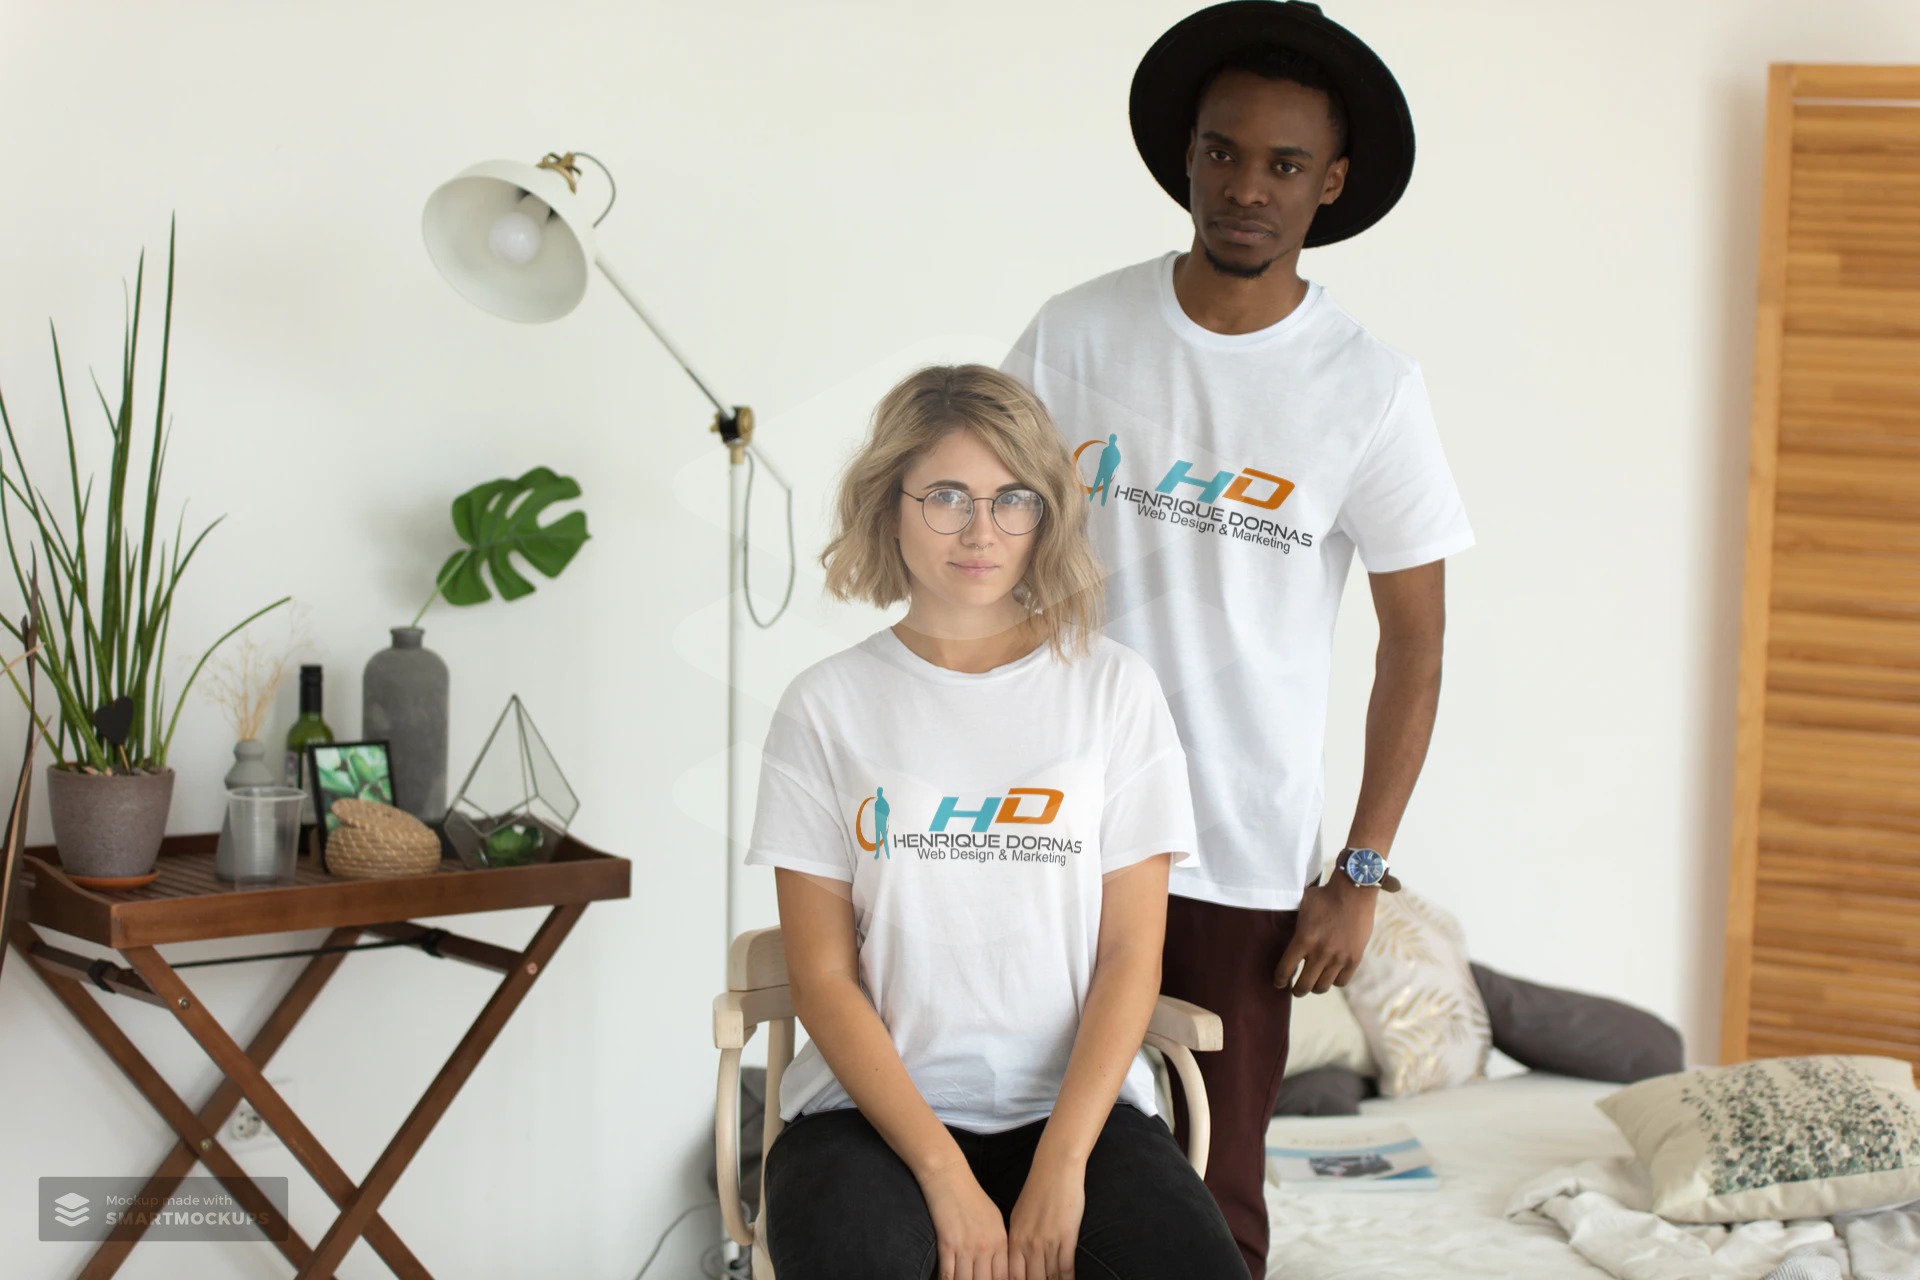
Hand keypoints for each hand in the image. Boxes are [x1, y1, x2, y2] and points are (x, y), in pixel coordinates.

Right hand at [919, 1159, 1009, 1279]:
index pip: (1005, 1278)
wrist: (949, 1178)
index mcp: (1000, 1241)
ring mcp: (966, 1247)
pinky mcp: (947, 1245)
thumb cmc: (972, 1198)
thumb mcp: (994, 1220)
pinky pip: (948, 1275)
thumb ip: (999, 1245)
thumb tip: (999, 1268)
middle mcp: (986, 1247)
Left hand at [1007, 1151, 1084, 1279]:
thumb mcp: (1020, 1216)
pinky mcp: (1066, 1237)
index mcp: (1014, 1239)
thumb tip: (1018, 1262)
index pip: (1012, 1276)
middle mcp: (1028, 1244)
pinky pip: (1066, 1268)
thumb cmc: (1038, 1191)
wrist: (1055, 1168)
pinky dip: (1068, 1279)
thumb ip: (1018, 1241)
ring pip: (1049, 1277)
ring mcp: (1047, 1241)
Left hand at [1275, 878, 1376, 995]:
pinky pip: (1341, 982)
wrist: (1354, 892)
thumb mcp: (1300, 906)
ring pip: (1322, 987)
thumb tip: (1277, 926)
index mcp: (1303, 940)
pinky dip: (1334, 980)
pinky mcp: (1354, 959)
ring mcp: (1338, 958)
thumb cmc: (1324, 896)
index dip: (1279, 980)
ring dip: (1315, 987)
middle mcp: (1320, 953)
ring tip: (1313, 983)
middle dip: (1297, 990)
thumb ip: (1290, 921)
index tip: (1278, 983)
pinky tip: (1331, 974)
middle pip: (1304, 986)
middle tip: (1296, 988)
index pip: (1285, 970)